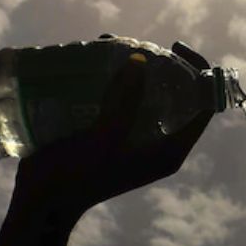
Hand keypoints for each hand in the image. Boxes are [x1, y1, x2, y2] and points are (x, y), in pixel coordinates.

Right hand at [11, 51, 214, 217]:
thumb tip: (142, 59)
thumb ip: (125, 102)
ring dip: (133, 68)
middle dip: (160, 65)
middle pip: (176, 95)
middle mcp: (158, 143)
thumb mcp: (103, 139)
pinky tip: (95, 58)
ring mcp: (134, 137)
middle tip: (135, 45)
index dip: (199, 73)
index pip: (202, 106)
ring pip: (145, 93)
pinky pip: (122, 98)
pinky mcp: (112, 132)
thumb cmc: (77, 177)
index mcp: (169, 151)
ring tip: (109, 44)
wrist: (43, 201)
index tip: (174, 47)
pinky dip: (113, 78)